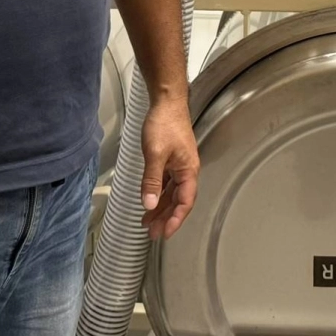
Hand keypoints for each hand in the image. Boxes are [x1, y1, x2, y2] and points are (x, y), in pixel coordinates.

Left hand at [140, 96, 199, 240]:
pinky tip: (149, 200)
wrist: (166, 102)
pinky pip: (166, 183)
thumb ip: (152, 180)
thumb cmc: (165, 124)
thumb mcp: (156, 153)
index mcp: (188, 171)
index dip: (175, 219)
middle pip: (178, 201)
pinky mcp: (171, 160)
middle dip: (166, 218)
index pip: (185, 202)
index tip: (165, 233)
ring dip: (160, 208)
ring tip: (147, 222)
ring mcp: (179, 165)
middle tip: (152, 234)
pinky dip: (158, 194)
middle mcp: (186, 170)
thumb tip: (149, 204)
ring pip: (171, 193)